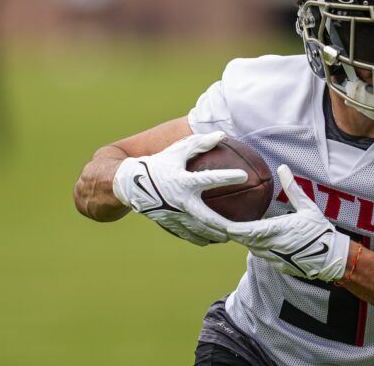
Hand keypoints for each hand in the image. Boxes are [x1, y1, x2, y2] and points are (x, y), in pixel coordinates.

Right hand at [112, 132, 247, 244]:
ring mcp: (175, 216)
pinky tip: (212, 239)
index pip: (208, 179)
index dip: (226, 177)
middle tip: (244, 229)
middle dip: (228, 226)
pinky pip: (189, 235)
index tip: (244, 175)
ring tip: (232, 236)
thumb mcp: (176, 151)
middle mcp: (180, 201)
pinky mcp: (170, 224)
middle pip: (209, 218)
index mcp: (183, 181)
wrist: (130, 185)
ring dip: (217, 235)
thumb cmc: (158, 164)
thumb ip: (199, 144)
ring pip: (201, 231)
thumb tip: (221, 135)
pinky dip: (202, 238)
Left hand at [227, 165, 349, 280]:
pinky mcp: (276, 264)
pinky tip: (250, 237)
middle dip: (230, 232)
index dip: (231, 228)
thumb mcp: (307, 207)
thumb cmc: (320, 231)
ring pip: (251, 247)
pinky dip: (254, 245)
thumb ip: (292, 188)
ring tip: (229, 227)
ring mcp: (273, 257)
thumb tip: (282, 168)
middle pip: (244, 240)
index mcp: (278, 231)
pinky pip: (260, 253)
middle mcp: (272, 246)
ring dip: (242, 238)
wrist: (331, 258)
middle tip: (217, 222)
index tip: (220, 222)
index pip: (248, 231)